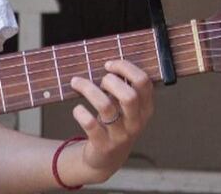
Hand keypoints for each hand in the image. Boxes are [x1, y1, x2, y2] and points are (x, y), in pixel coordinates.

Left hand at [67, 60, 154, 182]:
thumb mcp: (124, 107)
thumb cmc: (114, 123)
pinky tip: (77, 109)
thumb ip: (122, 87)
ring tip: (76, 82)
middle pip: (129, 95)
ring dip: (88, 89)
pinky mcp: (104, 145)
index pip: (144, 82)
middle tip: (99, 80)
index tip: (108, 64)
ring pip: (106, 106)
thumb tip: (107, 61)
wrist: (105, 159)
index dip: (125, 67)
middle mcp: (136, 122)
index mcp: (145, 108)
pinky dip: (80, 112)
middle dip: (110, 81)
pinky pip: (90, 124)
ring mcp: (121, 135)